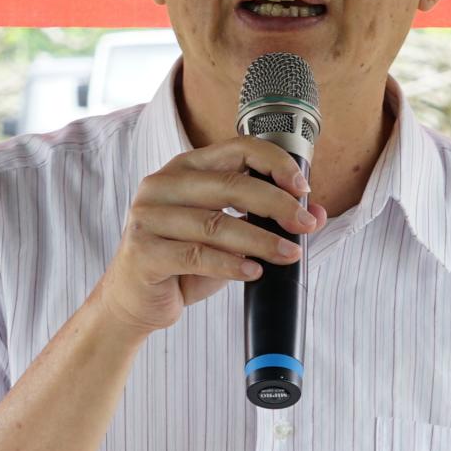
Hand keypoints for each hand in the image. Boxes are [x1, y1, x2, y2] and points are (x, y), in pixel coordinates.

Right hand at [90, 138, 319, 336]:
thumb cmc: (182, 263)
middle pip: (230, 185)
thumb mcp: (228, 238)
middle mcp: (161, 185)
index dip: (274, 163)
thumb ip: (266, 222)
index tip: (303, 187)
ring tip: (289, 254)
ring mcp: (148, 217)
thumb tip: (316, 215)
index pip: (236, 149)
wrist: (134, 301)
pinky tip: (254, 271)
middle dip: (277, 205)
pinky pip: (197, 255)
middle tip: (305, 225)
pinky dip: (231, 264)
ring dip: (260, 240)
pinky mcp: (143, 251)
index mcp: (184, 169)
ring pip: (216, 223)